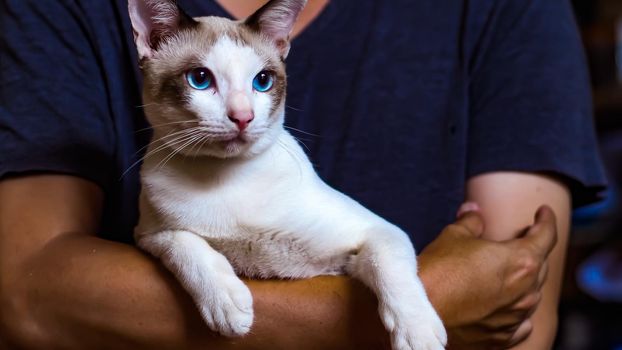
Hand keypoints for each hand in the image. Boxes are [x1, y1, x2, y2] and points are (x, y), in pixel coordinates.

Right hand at [418, 205, 556, 348]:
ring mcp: (516, 318)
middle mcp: (526, 292)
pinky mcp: (502, 338)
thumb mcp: (454, 236)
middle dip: (532, 249)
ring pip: (532, 295)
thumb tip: (474, 212)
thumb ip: (471, 222)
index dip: (546, 220)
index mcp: (521, 261)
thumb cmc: (438, 272)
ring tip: (510, 271)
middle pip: (540, 265)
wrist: (419, 313)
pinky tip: (509, 305)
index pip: (546, 235)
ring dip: (524, 280)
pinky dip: (517, 310)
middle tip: (521, 238)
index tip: (544, 213)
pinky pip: (521, 323)